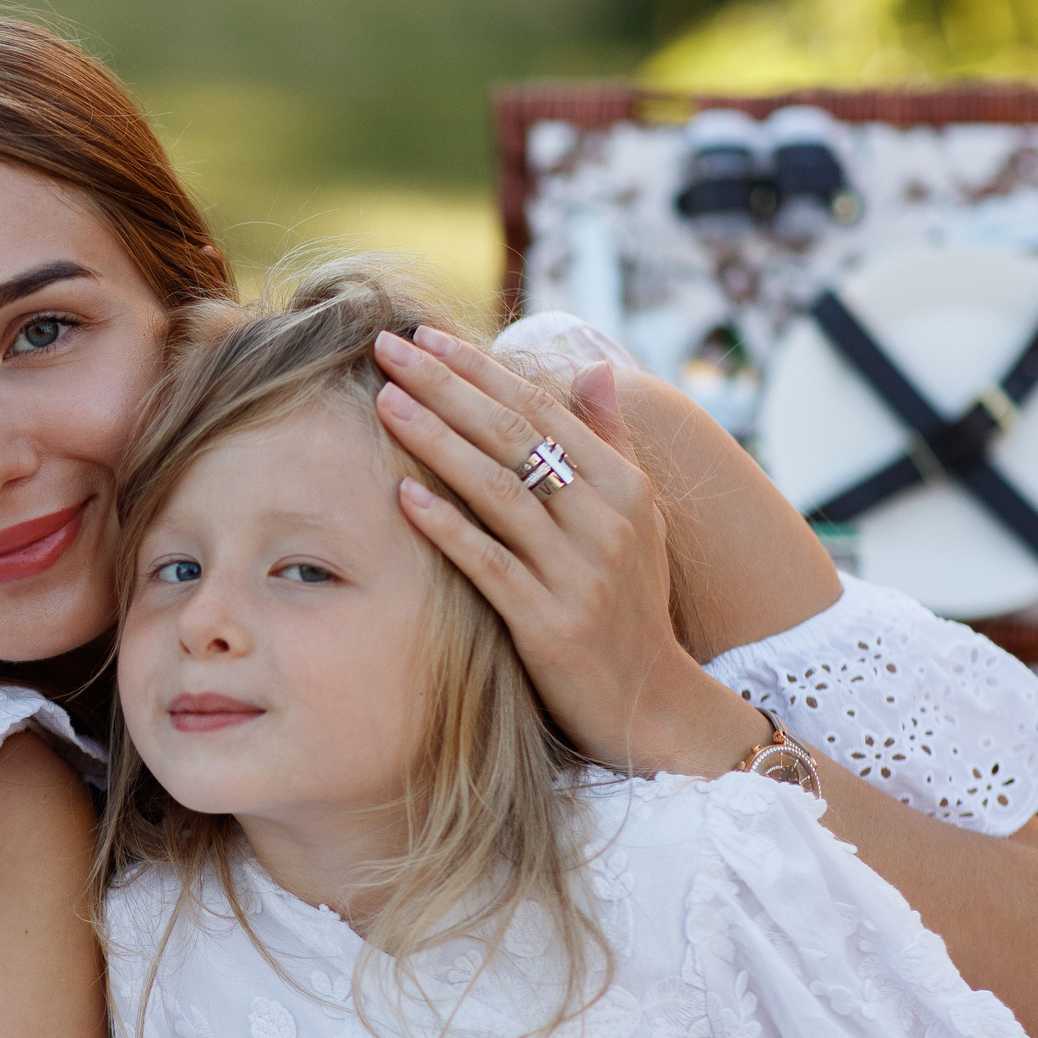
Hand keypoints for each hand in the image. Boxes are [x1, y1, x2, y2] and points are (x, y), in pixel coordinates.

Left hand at [371, 326, 764, 776]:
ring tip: (385, 401)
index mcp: (622, 484)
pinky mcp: (550, 623)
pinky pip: (489, 563)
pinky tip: (403, 494)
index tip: (424, 336)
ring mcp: (579, 572)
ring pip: (498, 490)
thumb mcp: (634, 517)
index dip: (478, 369)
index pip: (539, 409)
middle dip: (445, 386)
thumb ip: (609, 441)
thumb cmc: (628, 601)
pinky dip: (447, 526)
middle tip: (387, 347)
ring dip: (436, 441)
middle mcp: (605, 520)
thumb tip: (592, 366)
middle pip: (513, 436)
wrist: (652, 702)